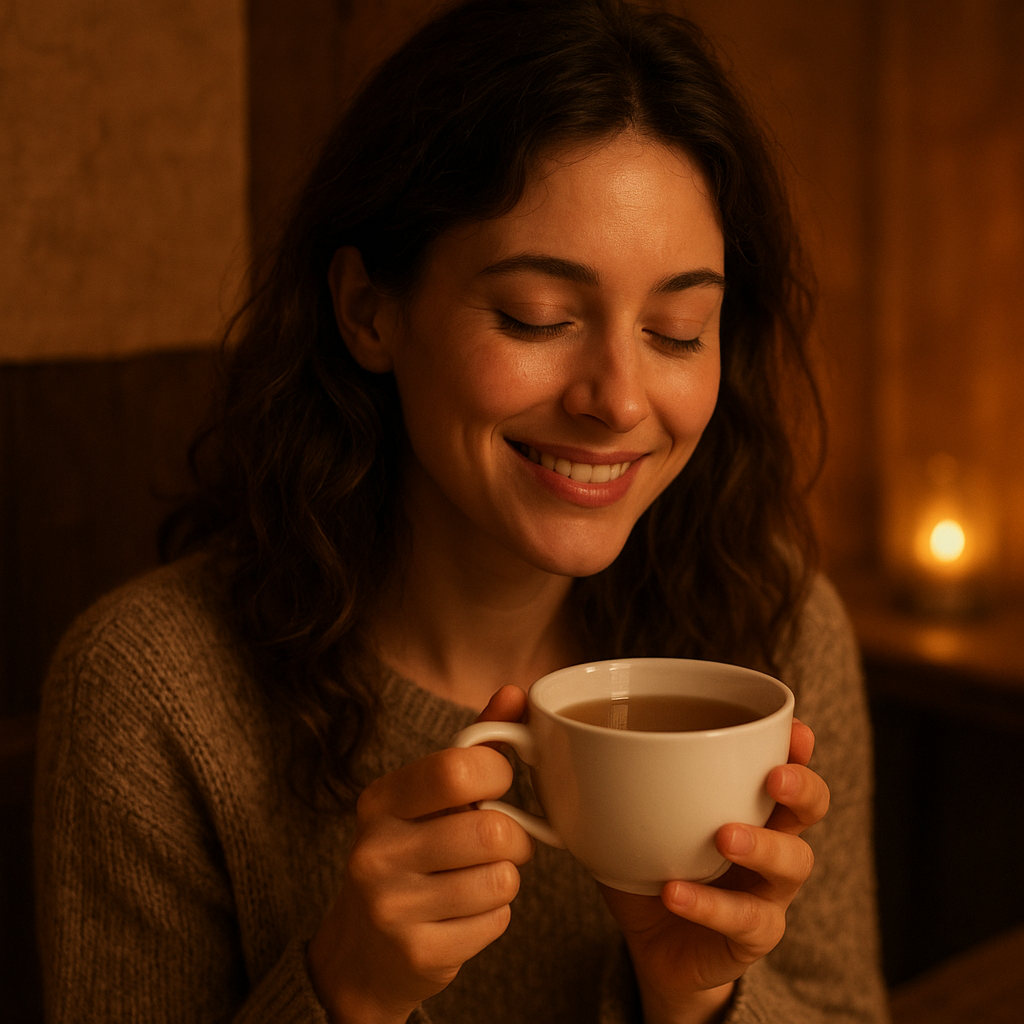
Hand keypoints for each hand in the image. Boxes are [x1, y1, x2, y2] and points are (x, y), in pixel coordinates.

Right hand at [308, 687, 533, 1023]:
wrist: (363, 954)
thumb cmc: (409, 855)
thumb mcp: (427, 797)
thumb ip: (474, 745)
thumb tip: (517, 692)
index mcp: (380, 801)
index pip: (457, 770)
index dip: (497, 774)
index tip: (496, 785)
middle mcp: (377, 851)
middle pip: (491, 830)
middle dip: (513, 837)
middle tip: (500, 842)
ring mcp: (392, 907)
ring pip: (501, 879)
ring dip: (504, 879)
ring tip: (477, 879)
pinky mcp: (417, 954)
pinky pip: (496, 922)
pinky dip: (494, 917)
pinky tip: (464, 915)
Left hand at [599, 720, 829, 1023]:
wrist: (655, 947)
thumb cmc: (650, 861)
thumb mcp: (630, 813)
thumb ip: (599, 773)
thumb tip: (537, 726)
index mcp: (747, 799)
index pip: (786, 763)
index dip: (797, 746)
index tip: (794, 728)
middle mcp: (769, 838)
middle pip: (810, 808)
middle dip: (801, 786)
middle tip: (773, 777)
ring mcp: (766, 890)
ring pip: (793, 864)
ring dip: (762, 845)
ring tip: (722, 836)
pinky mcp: (751, 935)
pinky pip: (743, 919)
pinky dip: (708, 904)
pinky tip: (675, 892)